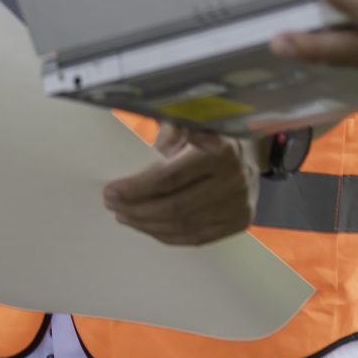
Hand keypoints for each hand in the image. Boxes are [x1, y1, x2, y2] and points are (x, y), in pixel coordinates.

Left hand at [102, 120, 256, 246]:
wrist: (247, 153)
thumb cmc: (207, 134)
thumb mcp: (190, 120)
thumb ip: (173, 128)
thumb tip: (161, 144)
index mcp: (220, 149)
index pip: (170, 176)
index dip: (137, 187)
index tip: (111, 190)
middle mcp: (233, 179)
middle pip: (175, 206)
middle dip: (137, 209)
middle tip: (112, 206)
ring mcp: (239, 204)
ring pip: (184, 225)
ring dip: (147, 224)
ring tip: (125, 216)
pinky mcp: (239, 222)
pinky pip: (197, 237)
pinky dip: (168, 235)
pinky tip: (147, 227)